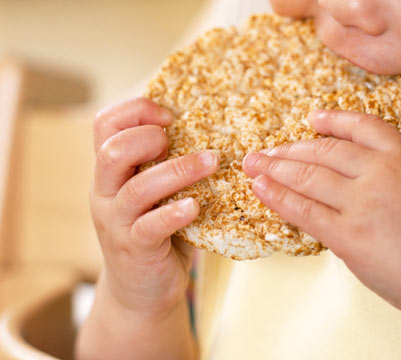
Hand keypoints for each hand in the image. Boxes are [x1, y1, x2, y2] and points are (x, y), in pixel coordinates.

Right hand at [90, 97, 217, 317]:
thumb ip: (168, 166)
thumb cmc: (159, 233)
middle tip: (178, 139)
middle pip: (112, 151)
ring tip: (211, 162)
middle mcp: (106, 193)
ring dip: (178, 170)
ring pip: (137, 189)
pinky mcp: (134, 248)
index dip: (135, 111)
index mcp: (111, 172)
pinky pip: (150, 226)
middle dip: (148, 137)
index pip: (105, 125)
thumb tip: (216, 130)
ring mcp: (116, 222)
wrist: (141, 291)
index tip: (169, 115)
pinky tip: (196, 206)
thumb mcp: (157, 194)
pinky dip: (174, 213)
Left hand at [242, 110, 400, 314]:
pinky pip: (303, 210)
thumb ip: (391, 171)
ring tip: (254, 165)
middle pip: (325, 150)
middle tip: (265, 151)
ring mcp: (362, 203)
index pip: (361, 126)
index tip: (312, 120)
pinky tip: (261, 188)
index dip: (333, 121)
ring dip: (275, 168)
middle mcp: (381, 172)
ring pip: (308, 176)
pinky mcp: (348, 234)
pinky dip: (277, 196)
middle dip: (290, 149)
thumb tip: (347, 173)